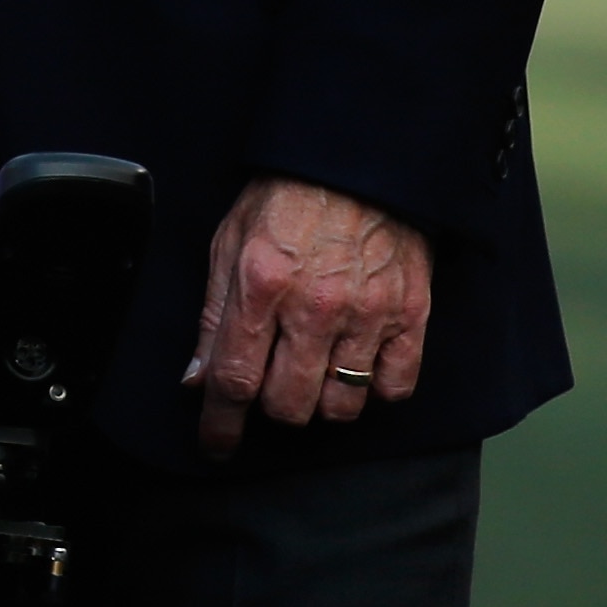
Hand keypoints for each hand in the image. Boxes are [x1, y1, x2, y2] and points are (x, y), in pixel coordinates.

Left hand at [185, 176, 431, 458]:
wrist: (355, 162)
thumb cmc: (286, 196)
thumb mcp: (229, 242)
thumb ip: (213, 315)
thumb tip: (197, 379)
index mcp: (261, 284)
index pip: (233, 379)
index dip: (219, 423)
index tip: (216, 444)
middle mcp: (313, 306)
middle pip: (288, 405)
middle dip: (272, 407)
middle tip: (272, 383)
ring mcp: (366, 314)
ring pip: (339, 407)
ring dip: (320, 401)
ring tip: (314, 371)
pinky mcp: (410, 316)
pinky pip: (393, 389)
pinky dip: (373, 391)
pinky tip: (357, 366)